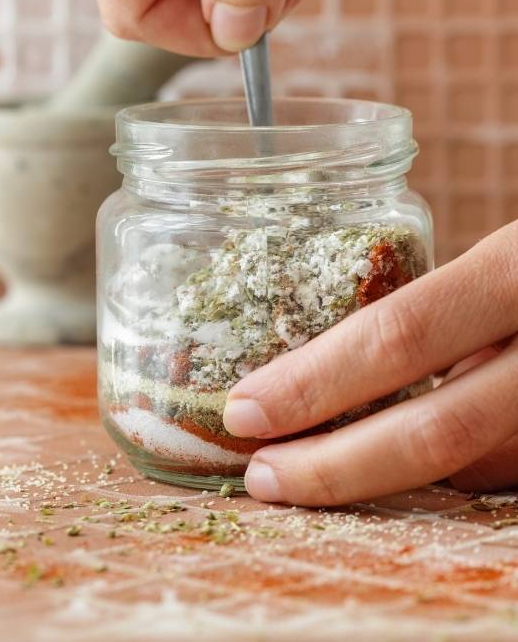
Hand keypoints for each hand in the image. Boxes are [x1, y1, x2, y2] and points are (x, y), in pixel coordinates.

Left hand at [223, 221, 517, 505]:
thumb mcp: (503, 256)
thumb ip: (446, 310)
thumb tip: (343, 368)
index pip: (403, 335)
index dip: (316, 381)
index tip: (244, 408)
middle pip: (438, 433)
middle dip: (335, 466)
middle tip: (260, 475)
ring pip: (472, 467)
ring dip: (379, 478)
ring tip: (307, 475)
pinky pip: (506, 470)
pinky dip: (448, 473)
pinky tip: (395, 459)